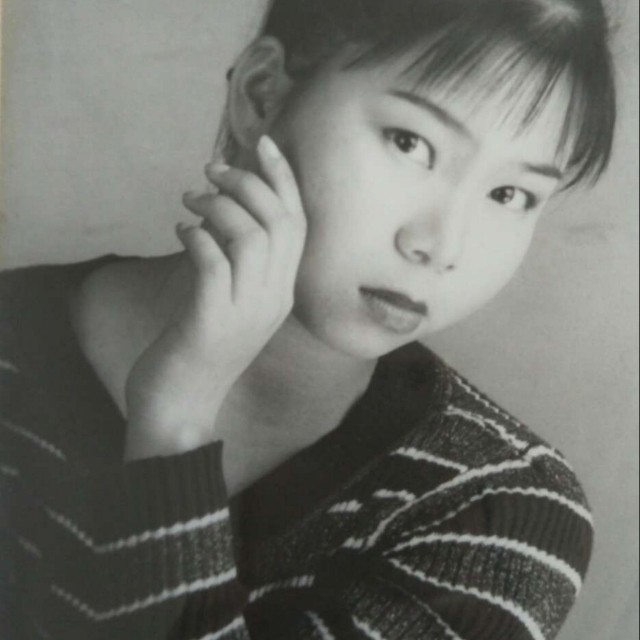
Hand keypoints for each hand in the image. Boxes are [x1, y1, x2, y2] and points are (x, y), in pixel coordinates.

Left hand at [124, 136, 306, 459]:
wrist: (183, 403)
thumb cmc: (201, 344)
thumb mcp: (229, 299)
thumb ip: (236, 260)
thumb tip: (220, 208)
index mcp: (282, 291)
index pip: (298, 225)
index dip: (284, 180)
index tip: (265, 143)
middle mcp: (273, 299)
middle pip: (279, 223)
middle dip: (247, 183)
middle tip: (212, 171)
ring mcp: (245, 312)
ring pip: (251, 237)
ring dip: (218, 207)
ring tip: (190, 201)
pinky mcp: (212, 322)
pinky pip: (213, 263)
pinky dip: (196, 236)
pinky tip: (180, 232)